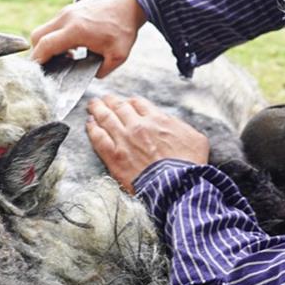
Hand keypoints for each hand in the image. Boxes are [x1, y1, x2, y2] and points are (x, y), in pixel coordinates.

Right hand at [29, 0, 146, 78]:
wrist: (131, 1)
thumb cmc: (125, 27)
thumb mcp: (118, 56)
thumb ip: (101, 71)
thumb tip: (89, 76)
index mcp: (76, 30)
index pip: (45, 45)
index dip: (37, 61)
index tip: (37, 72)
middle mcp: (67, 18)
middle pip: (37, 36)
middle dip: (38, 53)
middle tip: (49, 66)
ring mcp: (67, 11)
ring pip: (45, 29)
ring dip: (49, 44)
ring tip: (66, 57)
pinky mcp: (71, 8)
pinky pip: (55, 24)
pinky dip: (56, 36)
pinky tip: (73, 46)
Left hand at [85, 95, 208, 193]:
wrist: (178, 186)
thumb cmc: (190, 165)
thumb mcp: (195, 138)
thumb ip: (180, 126)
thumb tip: (173, 124)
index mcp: (157, 119)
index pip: (138, 103)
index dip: (130, 102)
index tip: (127, 102)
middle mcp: (138, 126)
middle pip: (119, 107)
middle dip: (110, 101)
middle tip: (103, 98)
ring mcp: (124, 140)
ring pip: (106, 118)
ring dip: (98, 109)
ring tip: (92, 105)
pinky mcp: (114, 157)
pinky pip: (98, 137)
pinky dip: (92, 128)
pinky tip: (89, 123)